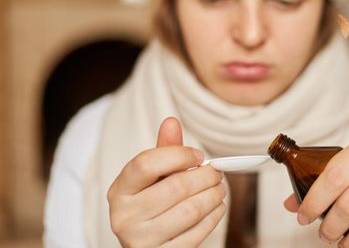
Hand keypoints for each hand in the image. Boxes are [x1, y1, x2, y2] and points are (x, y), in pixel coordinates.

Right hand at [107, 117, 226, 247]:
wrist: (146, 243)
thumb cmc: (151, 201)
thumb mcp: (152, 177)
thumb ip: (163, 151)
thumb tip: (171, 122)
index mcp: (120, 190)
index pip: (147, 164)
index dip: (179, 155)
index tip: (198, 156)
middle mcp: (124, 217)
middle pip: (175, 187)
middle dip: (205, 176)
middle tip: (217, 172)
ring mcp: (141, 240)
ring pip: (190, 211)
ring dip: (213, 196)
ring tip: (219, 189)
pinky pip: (196, 234)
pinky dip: (213, 217)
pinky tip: (216, 207)